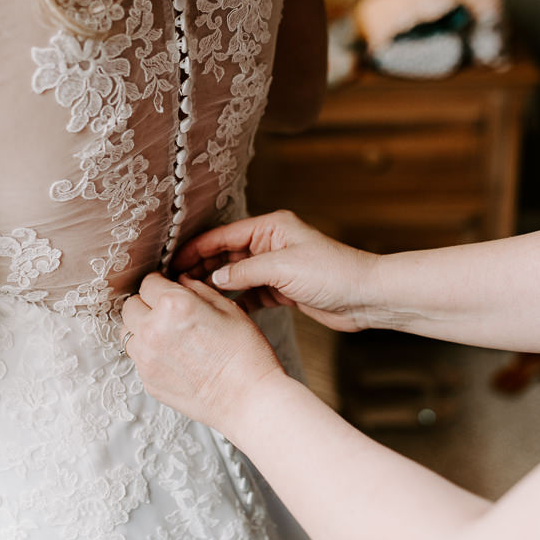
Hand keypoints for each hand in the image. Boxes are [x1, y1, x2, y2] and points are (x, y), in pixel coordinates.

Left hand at [121, 272, 288, 434]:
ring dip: (142, 329)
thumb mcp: (228, 308)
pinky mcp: (148, 380)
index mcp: (173, 305)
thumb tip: (181, 282)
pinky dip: (149, 353)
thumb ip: (197, 289)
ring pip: (128, 332)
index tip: (166, 288)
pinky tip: (173, 356)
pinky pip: (138, 357)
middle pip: (130, 306)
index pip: (148, 282)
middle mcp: (153, 330)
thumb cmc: (245, 356)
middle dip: (146, 304)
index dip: (160, 283)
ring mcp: (146, 358)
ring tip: (169, 335)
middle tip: (166, 311)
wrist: (248, 399)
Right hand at [172, 210, 380, 332]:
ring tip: (191, 299)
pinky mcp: (281, 289)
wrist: (367, 298)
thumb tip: (212, 280)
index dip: (196, 249)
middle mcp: (269, 244)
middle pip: (224, 255)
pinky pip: (249, 294)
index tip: (172, 263)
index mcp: (270, 227)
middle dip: (201, 268)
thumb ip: (244, 273)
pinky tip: (218, 312)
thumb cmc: (333, 273)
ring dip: (215, 286)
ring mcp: (275, 267)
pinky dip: (234, 302)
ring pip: (234, 276)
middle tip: (176, 285)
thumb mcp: (283, 269)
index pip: (223, 236)